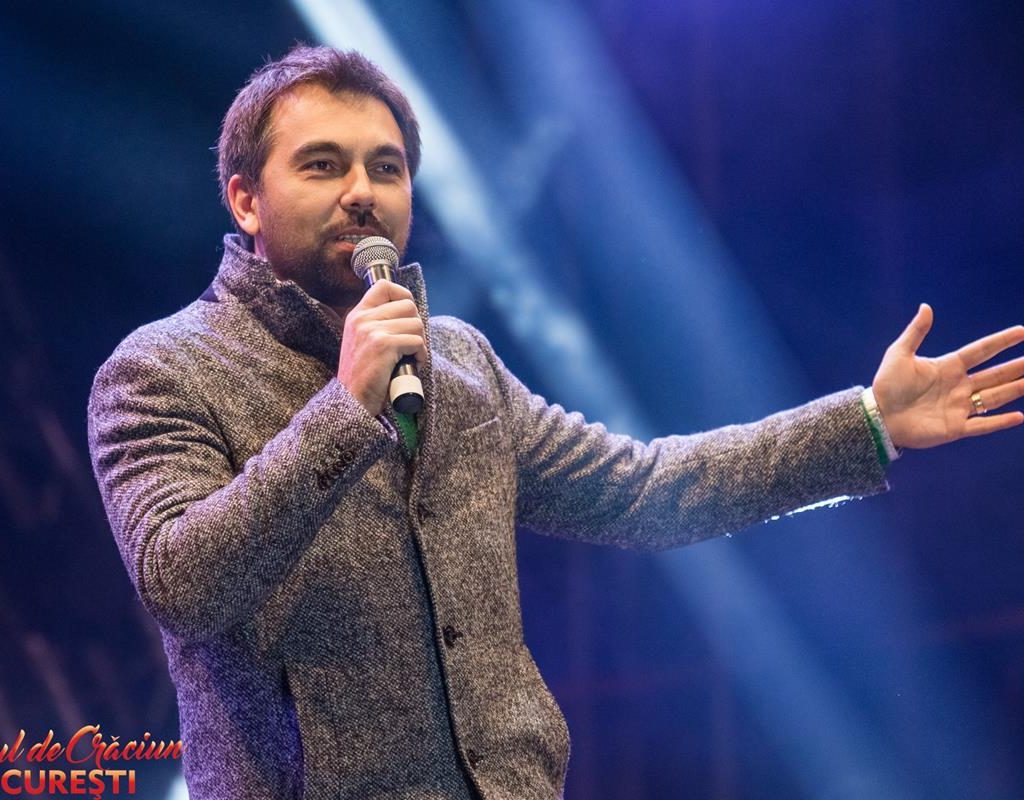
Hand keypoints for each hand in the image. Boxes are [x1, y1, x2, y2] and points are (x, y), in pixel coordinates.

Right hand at [336, 280, 425, 415]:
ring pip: (416, 324)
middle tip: (411, 343)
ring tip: (410, 356)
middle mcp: (362, 319)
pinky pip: (416, 341)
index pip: (384, 285)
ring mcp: (372, 330)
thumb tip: (409, 312)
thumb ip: (377, 324)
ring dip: (420, 342)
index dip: (403, 294)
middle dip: (416, 325)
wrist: (351, 401)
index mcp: (357, 315)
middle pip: (408, 305)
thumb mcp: (362, 342)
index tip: (408, 314)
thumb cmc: (363, 376)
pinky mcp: (383, 345)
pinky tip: (411, 365)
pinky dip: (420, 355)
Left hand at [872, 304, 1023, 448]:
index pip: (981, 351)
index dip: (1001, 342)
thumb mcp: (899, 354)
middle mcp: (958, 386)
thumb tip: (926, 307)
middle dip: (1016, 367)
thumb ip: (916, 332)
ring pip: (994, 397)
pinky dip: (1000, 422)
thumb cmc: (886, 384)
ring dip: (1015, 389)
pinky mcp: (954, 427)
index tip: (1022, 331)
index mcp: (948, 367)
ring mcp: (958, 407)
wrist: (877, 415)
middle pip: (995, 375)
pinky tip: (1019, 417)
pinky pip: (982, 425)